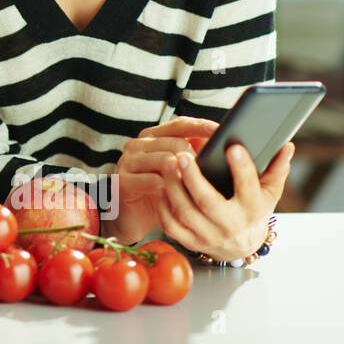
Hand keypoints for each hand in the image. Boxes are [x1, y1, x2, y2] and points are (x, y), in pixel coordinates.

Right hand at [107, 117, 219, 242]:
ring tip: (196, 188)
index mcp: (152, 137)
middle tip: (210, 174)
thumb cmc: (158, 193)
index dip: (201, 127)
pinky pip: (152, 180)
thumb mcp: (177, 172)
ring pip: (165, 160)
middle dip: (196, 158)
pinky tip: (177, 198)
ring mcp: (128, 161)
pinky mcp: (122, 180)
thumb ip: (193, 156)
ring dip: (184, 175)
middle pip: (175, 142)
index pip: (180, 125)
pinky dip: (169, 189)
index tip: (221, 132)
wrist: (130, 219)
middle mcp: (138, 144)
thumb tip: (220, 148)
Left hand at [156, 141, 295, 260]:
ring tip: (168, 164)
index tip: (232, 147)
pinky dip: (163, 206)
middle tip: (182, 155)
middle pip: (207, 201)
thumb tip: (286, 147)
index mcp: (252, 209)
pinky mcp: (192, 242)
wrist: (242, 246)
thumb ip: (276, 169)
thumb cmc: (253, 211)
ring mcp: (210, 235)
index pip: (248, 187)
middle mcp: (231, 225)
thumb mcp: (269, 193)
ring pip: (185, 212)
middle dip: (193, 177)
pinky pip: (172, 225)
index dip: (241, 168)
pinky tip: (160, 187)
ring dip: (173, 187)